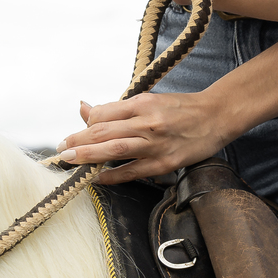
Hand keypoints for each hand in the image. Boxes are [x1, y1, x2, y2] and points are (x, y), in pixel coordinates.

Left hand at [57, 88, 227, 182]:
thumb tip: (83, 108)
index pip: (102, 114)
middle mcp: (147, 121)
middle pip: (102, 131)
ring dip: (87, 156)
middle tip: (60, 151)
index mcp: (142, 103)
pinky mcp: (165, 162)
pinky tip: (98, 177)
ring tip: (70, 161)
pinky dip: (112, 175)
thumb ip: (117, 108)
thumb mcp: (149, 101)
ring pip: (114, 150)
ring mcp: (156, 143)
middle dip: (77, 142)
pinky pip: (132, 171)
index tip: (71, 137)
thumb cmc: (181, 108)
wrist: (217, 115)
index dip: (83, 126)